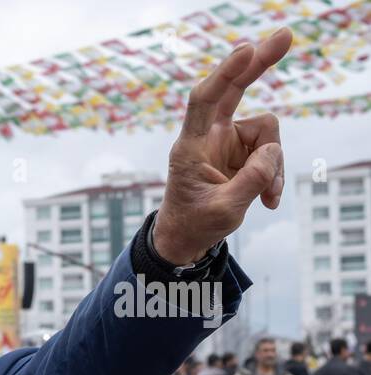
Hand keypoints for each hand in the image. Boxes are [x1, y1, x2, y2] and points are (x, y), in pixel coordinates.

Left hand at [152, 28, 292, 264]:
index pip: (204, 100)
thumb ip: (251, 180)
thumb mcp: (224, 209)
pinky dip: (274, 175)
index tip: (247, 50)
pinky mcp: (242, 151)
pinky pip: (271, 152)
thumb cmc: (196, 223)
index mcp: (191, 146)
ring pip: (267, 135)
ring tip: (266, 196)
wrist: (188, 237)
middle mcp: (209, 136)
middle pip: (235, 90)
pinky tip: (268, 199)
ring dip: (274, 165)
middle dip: (259, 63)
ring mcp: (227, 142)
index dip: (224, 73)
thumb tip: (272, 152)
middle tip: (286, 36)